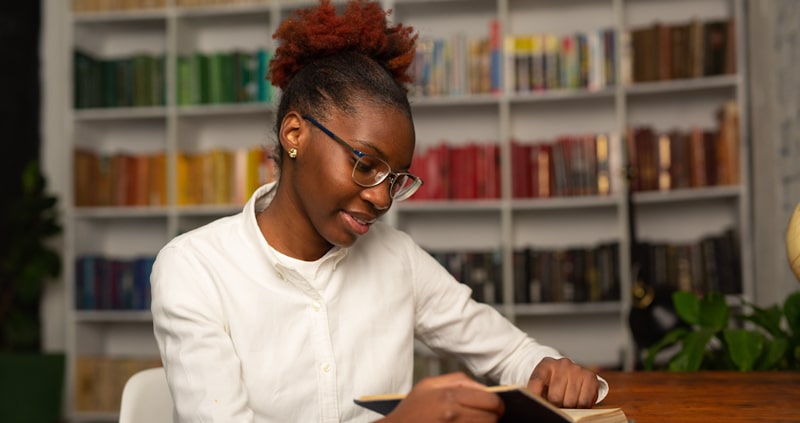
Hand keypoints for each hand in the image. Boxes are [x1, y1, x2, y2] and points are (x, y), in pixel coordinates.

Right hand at [380, 372, 503, 422]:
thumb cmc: (411, 409)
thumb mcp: (428, 385)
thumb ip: (457, 380)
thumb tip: (482, 387)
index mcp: (449, 395)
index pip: (490, 400)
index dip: (497, 404)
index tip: (495, 407)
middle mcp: (453, 414)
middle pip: (492, 417)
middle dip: (493, 416)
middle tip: (488, 416)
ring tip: (477, 421)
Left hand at [526, 357, 598, 408]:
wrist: (571, 373)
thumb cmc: (553, 382)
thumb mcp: (542, 384)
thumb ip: (536, 392)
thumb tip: (535, 402)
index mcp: (546, 364)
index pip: (536, 381)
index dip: (534, 395)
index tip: (536, 404)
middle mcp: (562, 364)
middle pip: (555, 397)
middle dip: (555, 405)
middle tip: (556, 403)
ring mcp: (577, 369)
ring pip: (570, 402)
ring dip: (568, 407)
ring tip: (566, 400)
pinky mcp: (590, 377)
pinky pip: (584, 402)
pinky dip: (580, 407)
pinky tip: (577, 400)